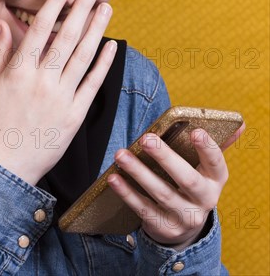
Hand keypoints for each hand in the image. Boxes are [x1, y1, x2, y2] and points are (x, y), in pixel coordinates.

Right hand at [0, 0, 117, 185]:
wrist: (7, 165)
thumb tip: (1, 23)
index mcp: (19, 71)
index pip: (40, 29)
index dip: (55, 5)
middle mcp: (42, 80)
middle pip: (66, 38)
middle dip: (81, 9)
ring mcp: (61, 98)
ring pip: (83, 57)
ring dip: (96, 30)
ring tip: (106, 8)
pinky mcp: (75, 115)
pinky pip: (92, 85)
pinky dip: (103, 64)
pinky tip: (112, 45)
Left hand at [107, 122, 245, 249]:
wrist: (184, 227)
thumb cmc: (191, 185)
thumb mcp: (205, 170)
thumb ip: (214, 147)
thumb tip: (238, 124)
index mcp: (214, 181)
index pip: (216, 164)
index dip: (207, 149)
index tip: (196, 131)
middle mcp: (203, 200)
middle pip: (186, 179)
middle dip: (166, 158)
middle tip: (146, 139)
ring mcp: (184, 216)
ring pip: (161, 193)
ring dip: (139, 172)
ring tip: (121, 155)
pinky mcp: (164, 227)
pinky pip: (143, 208)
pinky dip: (127, 193)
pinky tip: (114, 178)